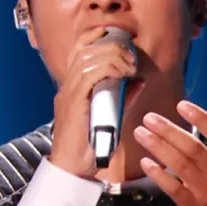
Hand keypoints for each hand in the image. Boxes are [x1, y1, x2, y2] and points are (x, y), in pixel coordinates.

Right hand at [48, 26, 137, 177]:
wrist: (71, 169)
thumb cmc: (88, 148)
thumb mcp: (111, 117)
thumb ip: (124, 97)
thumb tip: (139, 82)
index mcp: (72, 88)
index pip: (79, 50)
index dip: (96, 36)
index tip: (117, 35)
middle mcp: (67, 86)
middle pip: (85, 49)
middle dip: (111, 45)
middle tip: (131, 55)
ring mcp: (68, 93)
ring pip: (87, 58)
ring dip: (113, 56)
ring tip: (130, 65)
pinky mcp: (73, 103)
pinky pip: (88, 75)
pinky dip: (108, 69)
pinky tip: (123, 74)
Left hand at [134, 92, 206, 205]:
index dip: (199, 117)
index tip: (180, 105)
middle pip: (192, 147)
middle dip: (168, 130)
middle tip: (148, 118)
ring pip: (179, 165)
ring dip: (157, 147)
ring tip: (140, 134)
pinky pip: (172, 187)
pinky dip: (158, 173)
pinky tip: (145, 162)